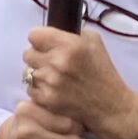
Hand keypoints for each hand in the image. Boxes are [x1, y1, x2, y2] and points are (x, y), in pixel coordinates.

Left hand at [22, 25, 137, 138]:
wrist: (110, 106)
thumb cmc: (103, 71)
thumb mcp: (94, 42)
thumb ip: (71, 34)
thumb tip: (51, 32)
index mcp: (70, 45)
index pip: (34, 35)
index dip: (40, 39)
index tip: (46, 44)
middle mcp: (57, 62)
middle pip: (27, 53)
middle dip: (38, 56)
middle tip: (50, 62)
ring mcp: (51, 82)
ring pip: (27, 71)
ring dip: (38, 73)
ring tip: (53, 77)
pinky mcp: (47, 100)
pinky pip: (30, 89)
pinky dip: (39, 89)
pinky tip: (53, 89)